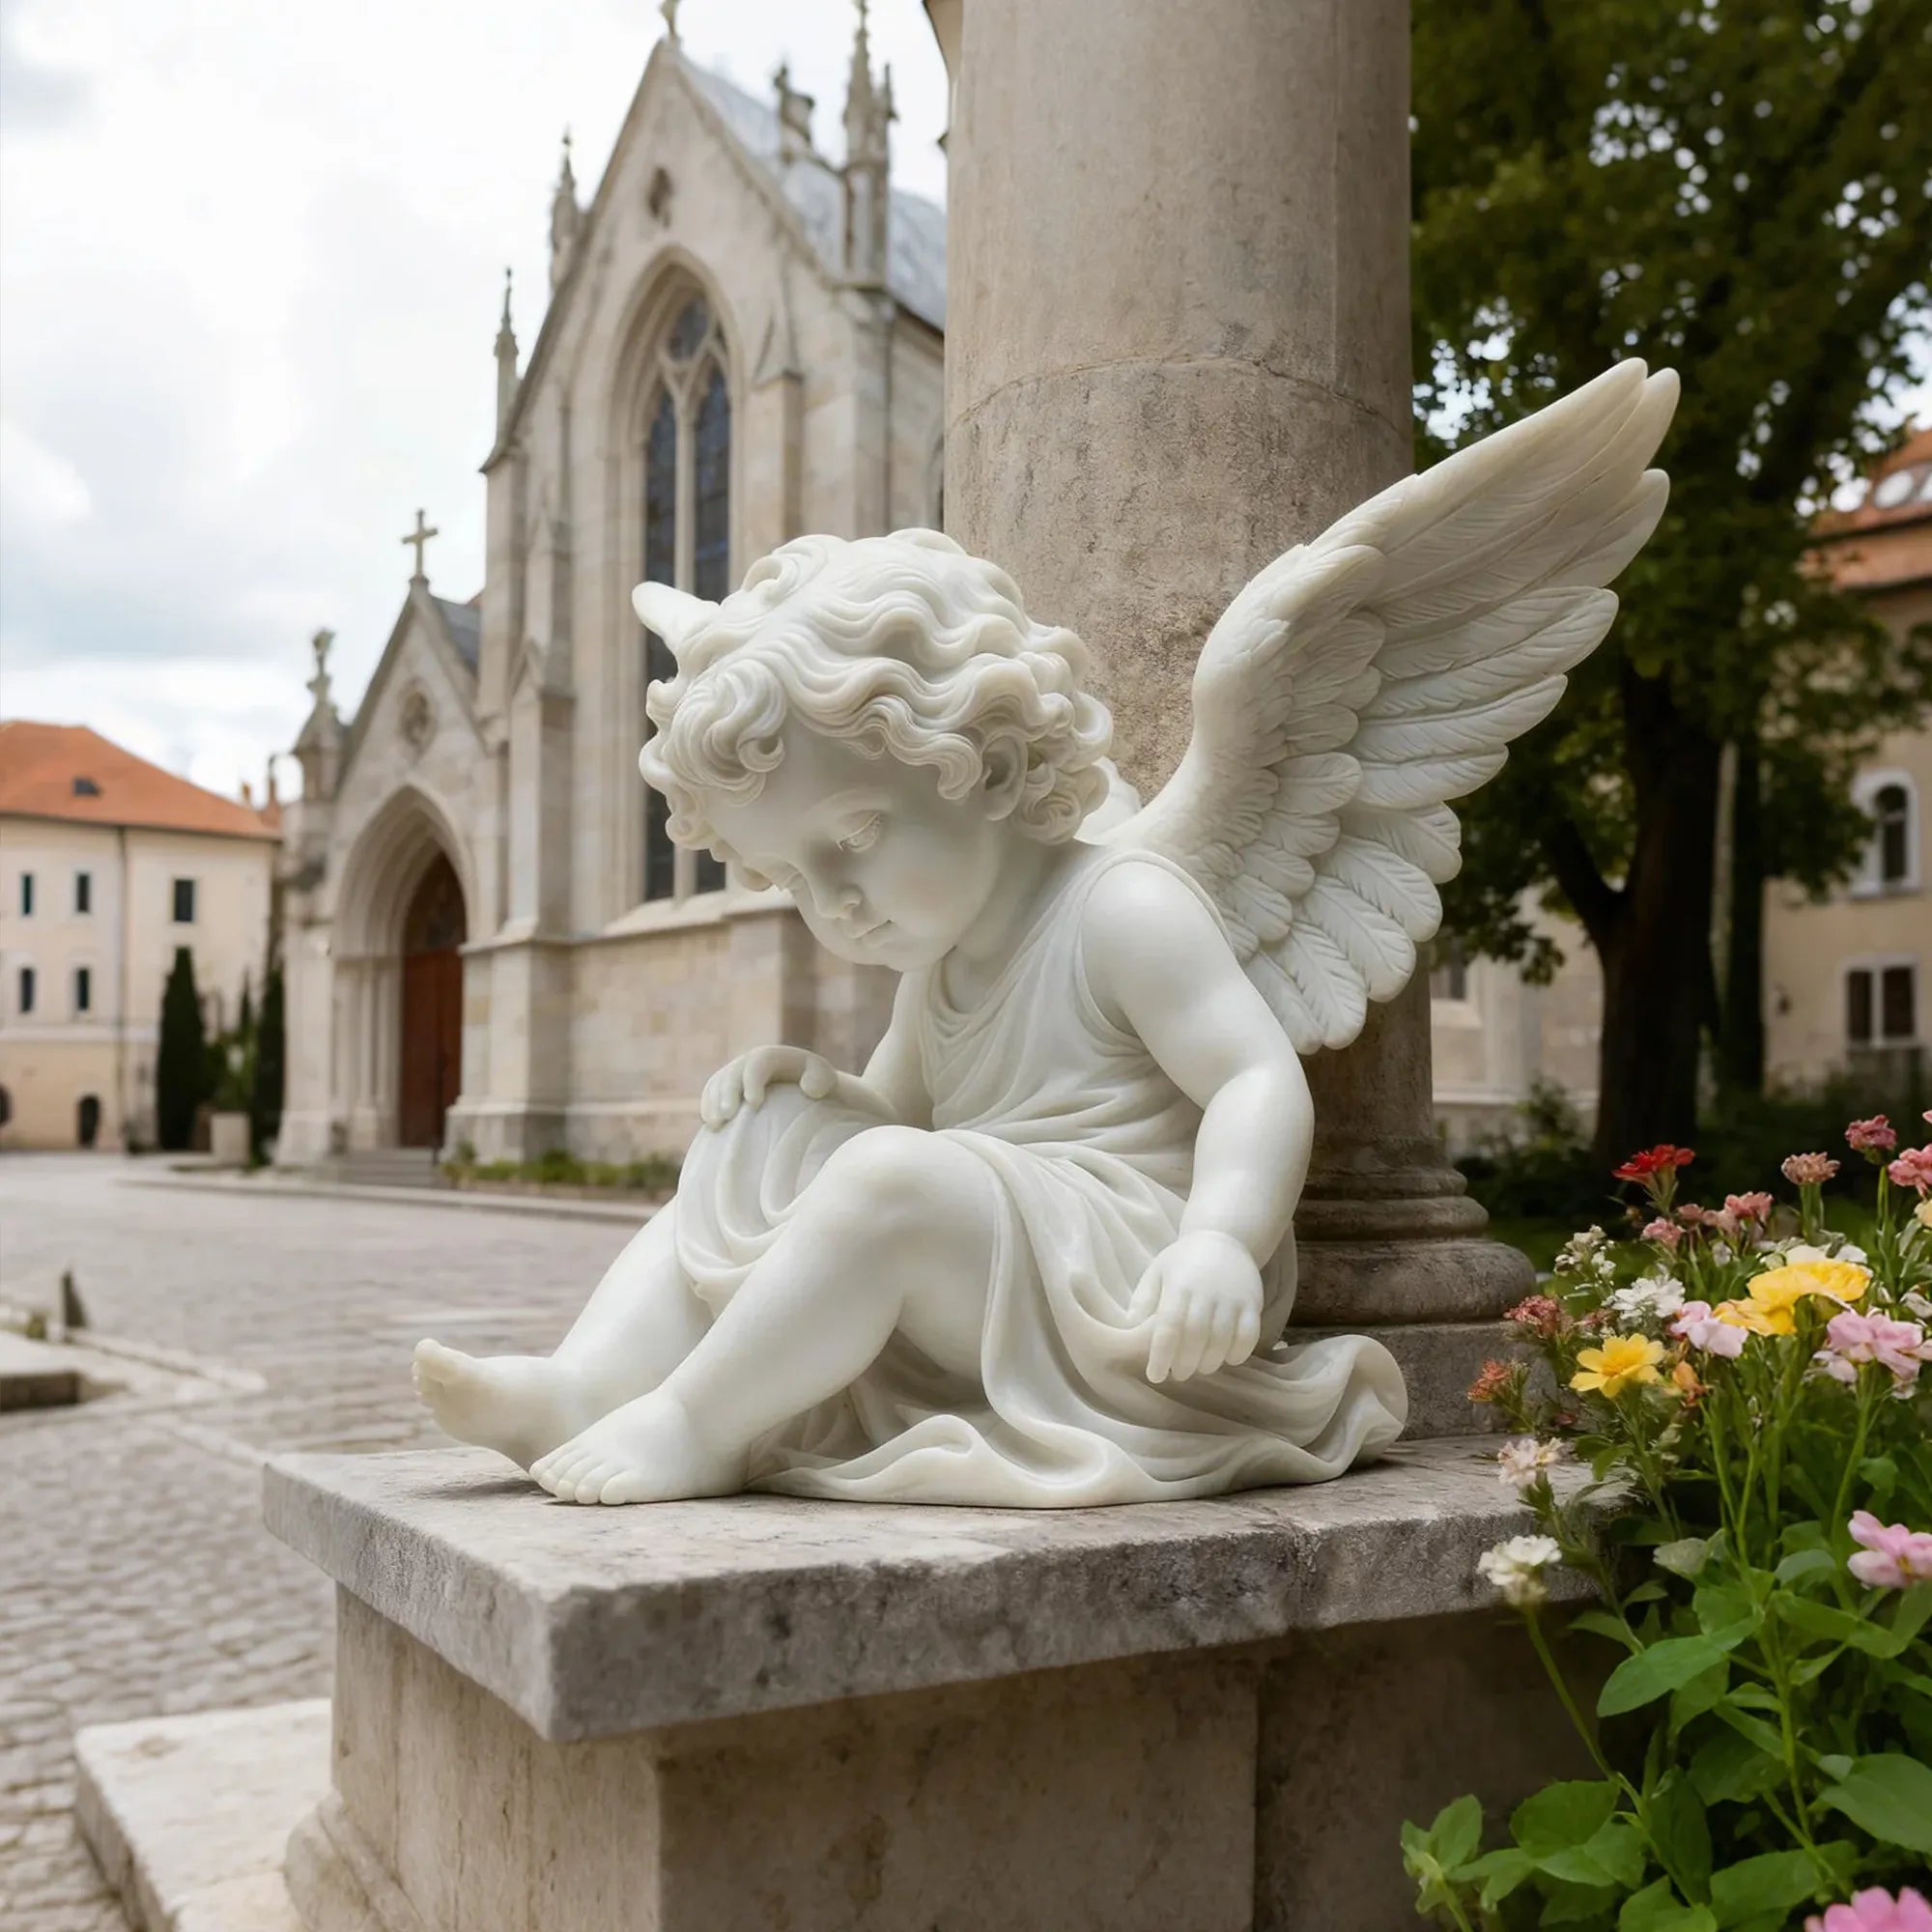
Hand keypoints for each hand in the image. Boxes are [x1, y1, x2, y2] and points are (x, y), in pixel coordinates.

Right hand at [700, 1046, 836, 1128]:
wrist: (799, 1085)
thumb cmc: (814, 1083)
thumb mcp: (824, 1078)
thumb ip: (821, 1080)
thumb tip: (810, 1090)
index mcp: (771, 1056)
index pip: (758, 1064)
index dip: (752, 1082)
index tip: (754, 1104)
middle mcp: (748, 1062)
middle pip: (733, 1074)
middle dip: (728, 1094)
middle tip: (729, 1116)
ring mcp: (734, 1073)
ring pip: (718, 1084)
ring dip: (714, 1103)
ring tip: (716, 1124)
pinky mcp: (724, 1087)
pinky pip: (710, 1094)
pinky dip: (708, 1107)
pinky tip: (711, 1125)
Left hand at [1128, 1230, 1263, 1383]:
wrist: (1224, 1238)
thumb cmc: (1183, 1261)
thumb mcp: (1157, 1272)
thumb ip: (1143, 1299)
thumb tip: (1129, 1327)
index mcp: (1179, 1285)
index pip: (1169, 1326)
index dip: (1161, 1355)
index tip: (1155, 1375)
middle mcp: (1207, 1291)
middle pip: (1196, 1337)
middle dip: (1186, 1363)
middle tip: (1179, 1373)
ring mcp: (1232, 1297)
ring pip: (1223, 1340)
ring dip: (1210, 1362)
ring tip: (1200, 1368)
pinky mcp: (1253, 1302)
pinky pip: (1249, 1336)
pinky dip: (1239, 1353)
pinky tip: (1227, 1358)